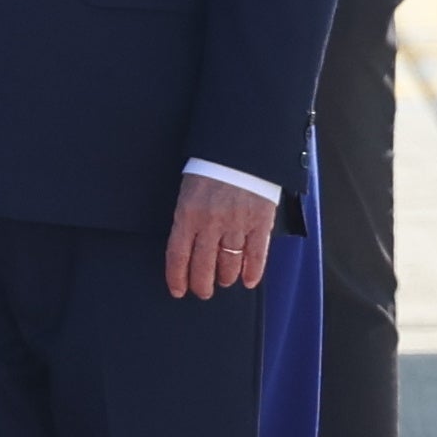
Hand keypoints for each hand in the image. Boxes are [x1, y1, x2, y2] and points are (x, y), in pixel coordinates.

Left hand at [163, 176, 276, 300]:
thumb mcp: (188, 190)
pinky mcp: (260, 222)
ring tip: (223, 280)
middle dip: (201, 285)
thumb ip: (187, 219)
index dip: (177, 278)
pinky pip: (256, 256)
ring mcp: (237, 224)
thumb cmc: (210, 167)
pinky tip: (248, 281)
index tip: (178, 290)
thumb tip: (187, 248)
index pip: (178, 256)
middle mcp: (211, 223)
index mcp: (187, 213)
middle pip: (203, 267)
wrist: (242, 146)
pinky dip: (252, 272)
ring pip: (229, 265)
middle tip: (202, 290)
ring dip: (225, 278)